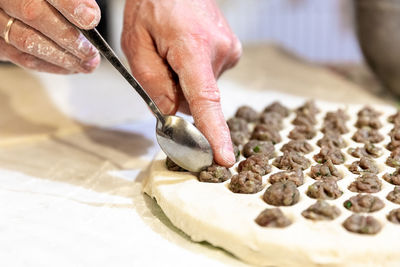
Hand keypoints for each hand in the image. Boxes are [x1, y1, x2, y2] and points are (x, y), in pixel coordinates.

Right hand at [0, 0, 100, 73]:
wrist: (16, 5)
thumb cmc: (45, 3)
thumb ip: (71, 0)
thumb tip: (90, 17)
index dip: (70, 5)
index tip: (91, 19)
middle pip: (33, 14)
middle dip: (68, 37)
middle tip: (91, 51)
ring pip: (26, 40)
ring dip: (62, 56)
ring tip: (87, 63)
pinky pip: (21, 57)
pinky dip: (50, 65)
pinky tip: (71, 67)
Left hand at [122, 0, 241, 166]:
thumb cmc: (152, 4)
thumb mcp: (136, 42)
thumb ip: (152, 82)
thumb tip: (170, 112)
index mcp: (193, 48)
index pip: (206, 100)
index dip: (214, 132)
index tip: (223, 157)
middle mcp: (220, 50)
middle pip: (197, 98)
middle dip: (177, 93)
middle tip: (162, 64)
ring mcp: (230, 50)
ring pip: (203, 87)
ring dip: (185, 80)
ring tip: (173, 51)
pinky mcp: (232, 50)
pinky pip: (210, 76)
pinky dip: (195, 72)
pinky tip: (186, 50)